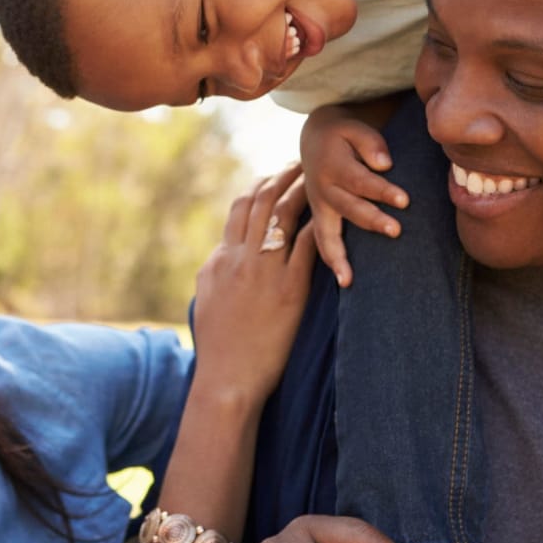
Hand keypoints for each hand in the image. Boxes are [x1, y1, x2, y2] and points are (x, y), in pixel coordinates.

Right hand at [191, 164, 317, 404]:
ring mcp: (264, 272)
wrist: (227, 378)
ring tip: (321, 176)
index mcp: (221, 259)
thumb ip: (215, 270)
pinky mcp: (289, 290)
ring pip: (283, 214)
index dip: (260, 185)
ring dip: (302, 190)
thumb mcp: (206, 299)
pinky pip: (307, 245)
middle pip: (262, 200)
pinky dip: (320, 224)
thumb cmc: (219, 347)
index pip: (240, 207)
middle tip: (303, 163)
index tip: (276, 175)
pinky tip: (335, 212)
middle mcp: (240, 258)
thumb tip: (221, 252)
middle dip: (283, 176)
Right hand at [300, 105, 407, 287]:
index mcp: (333, 165)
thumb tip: (384, 164)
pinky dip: (331, 261)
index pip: (360, 180)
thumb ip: (370, 143)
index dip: (381, 191)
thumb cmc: (343, 135)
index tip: (404, 201)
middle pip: (348, 207)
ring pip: (328, 232)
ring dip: (340, 255)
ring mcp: (319, 206)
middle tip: (396, 231)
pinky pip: (321, 242)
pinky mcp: (320, 217)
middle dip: (372, 220)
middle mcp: (323, 188)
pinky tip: (345, 281)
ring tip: (349, 278)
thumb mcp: (354, 128)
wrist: (315, 139)